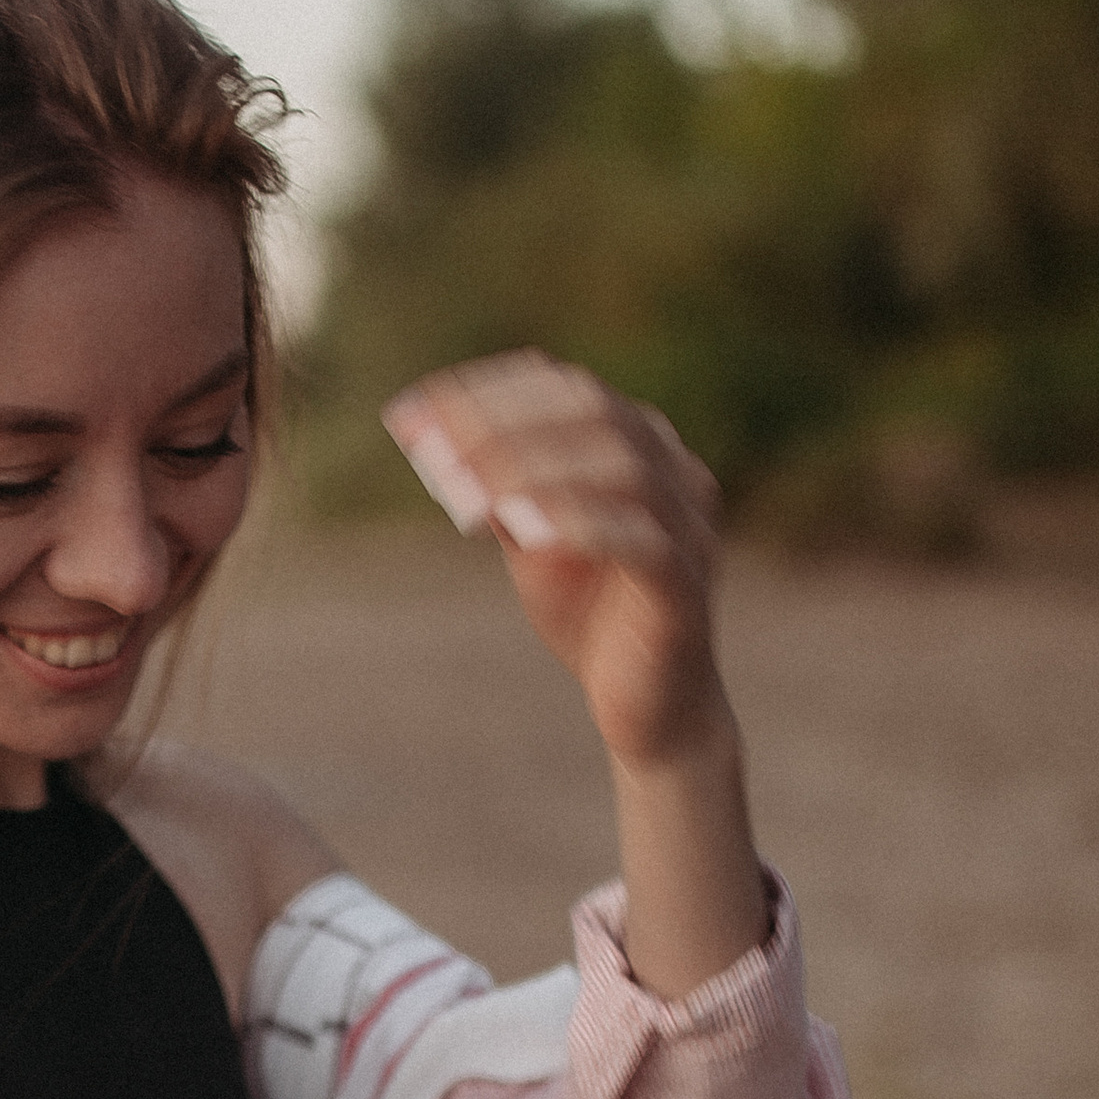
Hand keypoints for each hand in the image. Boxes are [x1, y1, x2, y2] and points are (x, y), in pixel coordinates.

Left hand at [384, 349, 728, 775]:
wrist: (647, 710)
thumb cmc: (590, 618)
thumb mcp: (532, 541)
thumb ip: (501, 491)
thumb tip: (437, 439)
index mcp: (639, 448)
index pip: (566, 387)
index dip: (487, 392)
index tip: (411, 412)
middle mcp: (675, 471)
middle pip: (593, 410)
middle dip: (501, 421)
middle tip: (430, 445)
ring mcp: (687, 524)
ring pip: (620, 463)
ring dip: (532, 467)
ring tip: (462, 491)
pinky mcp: (684, 584)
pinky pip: (641, 538)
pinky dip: (579, 522)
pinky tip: (522, 531)